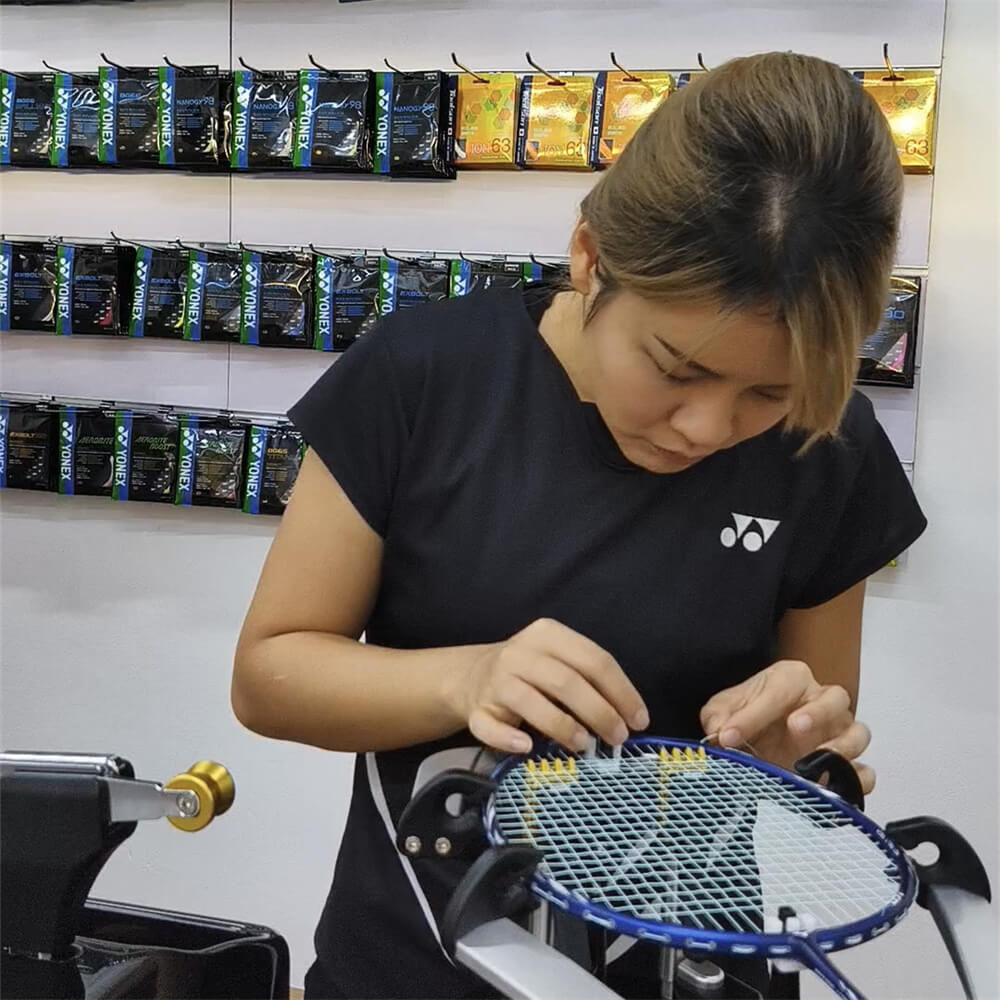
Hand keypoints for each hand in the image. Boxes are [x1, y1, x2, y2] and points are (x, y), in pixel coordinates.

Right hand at [447, 618, 648, 754]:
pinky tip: (527, 746)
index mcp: (548, 634)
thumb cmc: (532, 673)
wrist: (473, 676)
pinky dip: (508, 738)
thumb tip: (628, 716)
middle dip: (600, 712)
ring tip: (585, 745)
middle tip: (618, 738)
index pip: (593, 659)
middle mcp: (520, 653)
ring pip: (531, 702)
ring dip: (562, 726)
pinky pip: (491, 727)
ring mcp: (496, 680)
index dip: (621, 691)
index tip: (639, 720)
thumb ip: (589, 680)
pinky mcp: (477, 709)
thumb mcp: (560, 661)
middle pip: (567, 681)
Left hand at [699, 660, 874, 793]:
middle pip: (836, 699)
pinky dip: (855, 781)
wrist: (758, 739)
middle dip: (817, 712)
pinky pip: (866, 772)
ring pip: (858, 733)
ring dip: (841, 747)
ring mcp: (839, 733)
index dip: (752, 713)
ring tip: (814, 761)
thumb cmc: (746, 716)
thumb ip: (719, 717)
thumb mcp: (723, 711)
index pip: (779, 690)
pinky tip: (833, 786)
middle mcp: (821, 701)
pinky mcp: (848, 765)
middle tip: (795, 726)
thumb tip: (718, 732)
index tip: (728, 735)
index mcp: (791, 680)